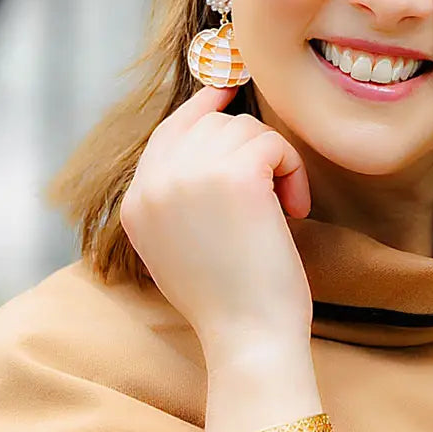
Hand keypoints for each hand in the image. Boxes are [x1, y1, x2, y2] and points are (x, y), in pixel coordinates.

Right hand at [119, 85, 314, 369]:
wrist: (249, 339)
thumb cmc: (231, 302)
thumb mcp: (181, 246)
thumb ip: (180, 194)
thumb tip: (209, 128)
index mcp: (136, 204)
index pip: (168, 132)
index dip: (201, 108)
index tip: (227, 92)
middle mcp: (154, 183)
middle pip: (212, 125)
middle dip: (251, 150)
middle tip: (275, 197)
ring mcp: (191, 174)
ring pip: (245, 129)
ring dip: (276, 163)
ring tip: (284, 209)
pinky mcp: (235, 174)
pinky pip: (272, 143)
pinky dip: (293, 171)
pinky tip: (295, 210)